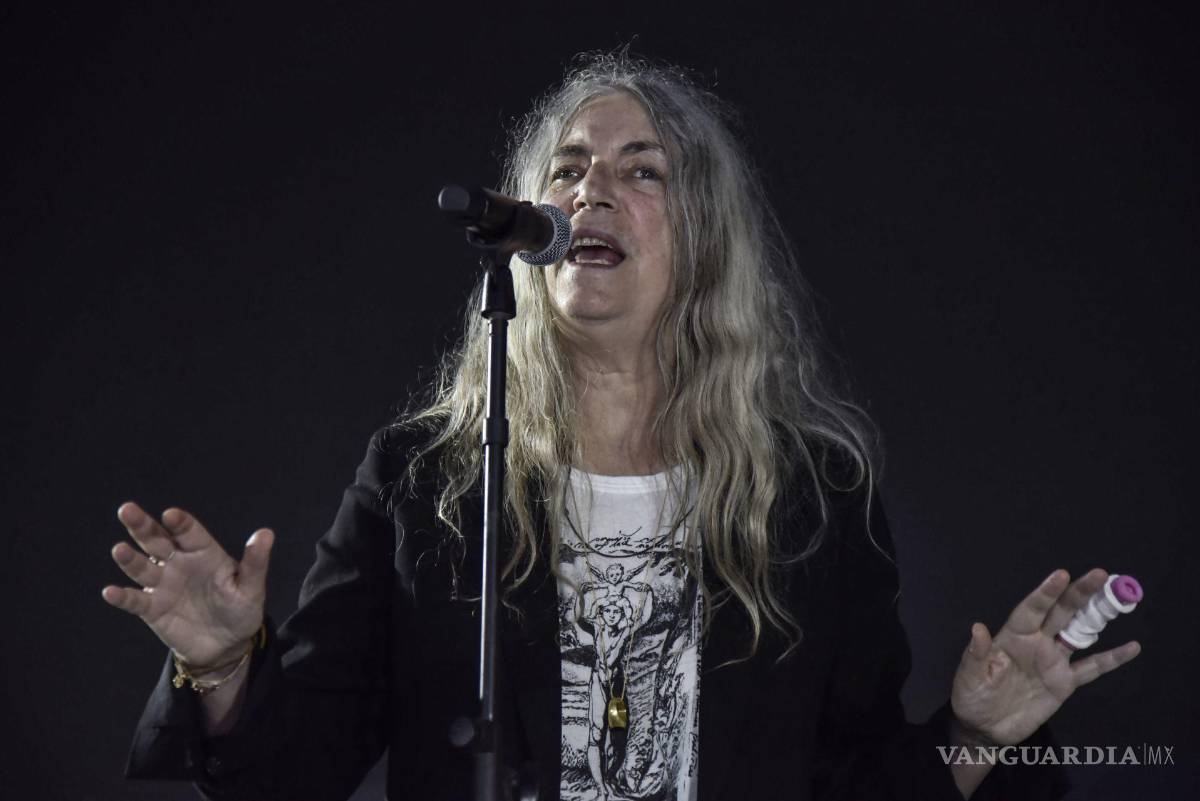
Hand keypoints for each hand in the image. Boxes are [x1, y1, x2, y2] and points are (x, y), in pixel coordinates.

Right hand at [101, 502, 273, 667]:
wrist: (227, 643)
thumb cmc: (241, 608)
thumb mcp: (252, 587)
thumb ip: (255, 562)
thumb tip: (266, 533)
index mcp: (203, 552)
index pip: (189, 532)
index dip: (180, 522)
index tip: (171, 514)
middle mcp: (179, 563)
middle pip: (157, 540)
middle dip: (143, 525)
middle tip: (127, 509)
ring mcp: (163, 585)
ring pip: (142, 567)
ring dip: (130, 559)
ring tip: (119, 549)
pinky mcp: (153, 609)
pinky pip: (135, 601)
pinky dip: (122, 597)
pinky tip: (110, 592)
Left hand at [950, 568, 1140, 745]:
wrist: (985, 728)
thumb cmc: (971, 696)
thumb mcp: (969, 676)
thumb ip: (977, 653)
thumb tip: (978, 628)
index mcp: (1012, 636)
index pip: (1031, 609)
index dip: (1046, 592)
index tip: (1062, 574)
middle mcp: (1036, 643)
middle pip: (1060, 613)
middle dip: (1079, 593)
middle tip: (1100, 574)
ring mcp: (1053, 661)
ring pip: (1079, 633)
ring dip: (1097, 616)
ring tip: (1118, 598)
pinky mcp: (1064, 683)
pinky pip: (1092, 668)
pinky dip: (1112, 658)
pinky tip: (1133, 647)